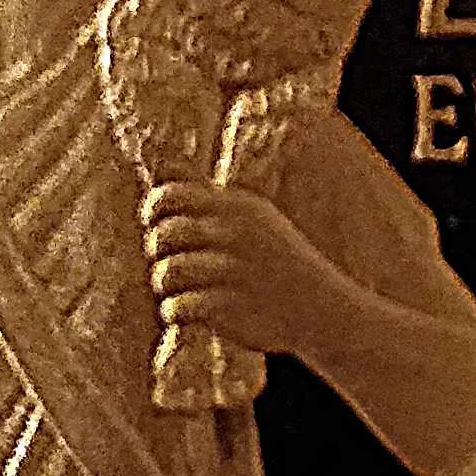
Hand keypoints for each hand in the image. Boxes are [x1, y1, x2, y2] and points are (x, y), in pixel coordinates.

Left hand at [143, 180, 317, 356]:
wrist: (322, 310)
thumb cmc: (277, 259)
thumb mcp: (253, 215)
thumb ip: (206, 193)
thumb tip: (161, 164)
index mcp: (237, 207)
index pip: (171, 195)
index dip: (153, 208)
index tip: (155, 223)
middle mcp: (233, 235)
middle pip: (164, 235)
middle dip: (158, 250)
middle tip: (172, 261)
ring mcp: (231, 272)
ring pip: (166, 273)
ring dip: (165, 285)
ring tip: (180, 289)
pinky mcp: (227, 309)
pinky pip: (176, 307)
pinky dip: (175, 311)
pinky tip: (189, 312)